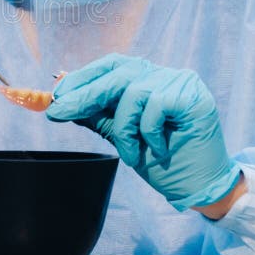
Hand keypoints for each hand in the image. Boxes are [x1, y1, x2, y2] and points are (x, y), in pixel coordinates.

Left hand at [46, 53, 241, 211]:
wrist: (199, 187)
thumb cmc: (162, 161)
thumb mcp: (121, 136)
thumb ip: (98, 116)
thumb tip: (61, 101)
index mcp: (146, 78)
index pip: (109, 67)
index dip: (81, 78)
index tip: (55, 95)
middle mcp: (163, 74)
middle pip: (117, 73)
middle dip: (84, 95)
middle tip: (59, 112)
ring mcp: (180, 81)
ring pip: (133, 91)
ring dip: (124, 126)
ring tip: (129, 152)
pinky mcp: (193, 95)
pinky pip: (154, 106)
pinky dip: (147, 131)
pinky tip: (158, 149)